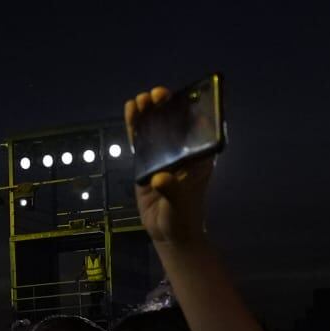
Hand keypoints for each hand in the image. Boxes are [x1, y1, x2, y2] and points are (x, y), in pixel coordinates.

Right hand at [125, 87, 213, 244]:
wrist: (169, 234)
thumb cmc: (181, 218)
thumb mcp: (179, 205)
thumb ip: (172, 190)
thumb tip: (160, 178)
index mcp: (197, 158)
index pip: (198, 128)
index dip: (192, 109)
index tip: (183, 98)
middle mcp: (181, 152)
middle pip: (174, 122)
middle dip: (166, 106)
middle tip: (157, 96)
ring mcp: (163, 155)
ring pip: (156, 127)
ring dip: (149, 111)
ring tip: (141, 100)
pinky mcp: (146, 161)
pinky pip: (141, 139)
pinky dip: (135, 124)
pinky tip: (130, 109)